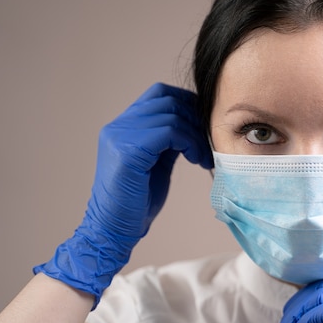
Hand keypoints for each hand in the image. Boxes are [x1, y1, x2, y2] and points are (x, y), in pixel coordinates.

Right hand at [34, 83, 211, 307]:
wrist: (113, 228)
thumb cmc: (137, 202)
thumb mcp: (157, 162)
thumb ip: (168, 141)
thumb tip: (193, 126)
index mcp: (123, 126)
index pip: (159, 94)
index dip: (187, 103)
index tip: (204, 125)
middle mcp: (118, 126)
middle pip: (167, 99)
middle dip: (195, 118)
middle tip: (209, 142)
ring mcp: (120, 136)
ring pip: (171, 115)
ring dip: (196, 135)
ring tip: (204, 157)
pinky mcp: (128, 151)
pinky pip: (169, 132)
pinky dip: (190, 143)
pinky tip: (196, 160)